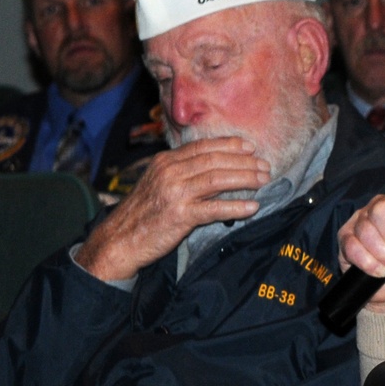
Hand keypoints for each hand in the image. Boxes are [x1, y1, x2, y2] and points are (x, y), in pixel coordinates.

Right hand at [75, 137, 271, 280]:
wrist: (119, 240)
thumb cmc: (144, 213)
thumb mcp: (159, 183)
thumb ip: (182, 171)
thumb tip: (215, 165)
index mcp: (166, 161)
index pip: (204, 147)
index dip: (230, 145)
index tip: (251, 146)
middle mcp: (170, 172)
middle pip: (215, 160)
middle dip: (244, 162)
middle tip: (265, 166)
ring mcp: (175, 193)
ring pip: (218, 180)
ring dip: (245, 179)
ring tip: (264, 181)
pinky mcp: (179, 216)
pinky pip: (214, 209)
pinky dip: (236, 207)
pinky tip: (253, 207)